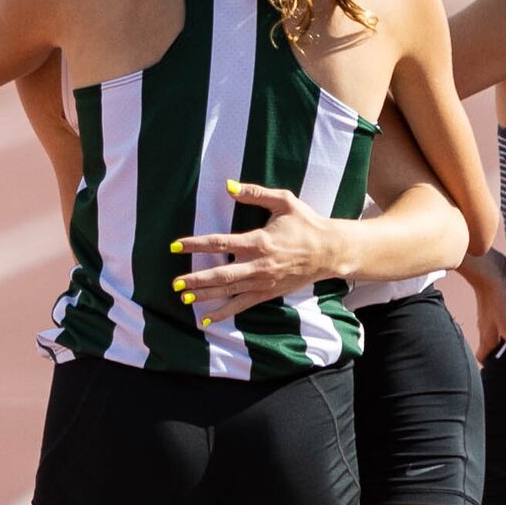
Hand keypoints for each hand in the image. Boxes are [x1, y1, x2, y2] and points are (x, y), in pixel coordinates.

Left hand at [170, 182, 354, 324]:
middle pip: (220, 274)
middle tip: (175, 282)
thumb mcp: (284, 201)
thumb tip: (229, 186)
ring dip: (205, 295)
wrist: (330, 251)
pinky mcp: (268, 293)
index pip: (220, 243)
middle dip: (196, 279)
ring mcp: (263, 281)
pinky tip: (206, 319)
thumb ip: (255, 193)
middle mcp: (259, 265)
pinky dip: (224, 313)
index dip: (195, 244)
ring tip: (183, 297)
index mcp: (259, 241)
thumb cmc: (306, 223)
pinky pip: (242, 305)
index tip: (175, 245)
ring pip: (229, 291)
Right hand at [461, 250, 505, 382]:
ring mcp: (493, 311)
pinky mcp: (501, 297)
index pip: (484, 358)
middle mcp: (488, 325)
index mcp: (487, 337)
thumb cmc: (497, 298)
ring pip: (500, 327)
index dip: (492, 367)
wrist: (488, 265)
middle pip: (493, 343)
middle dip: (504, 352)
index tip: (503, 374)